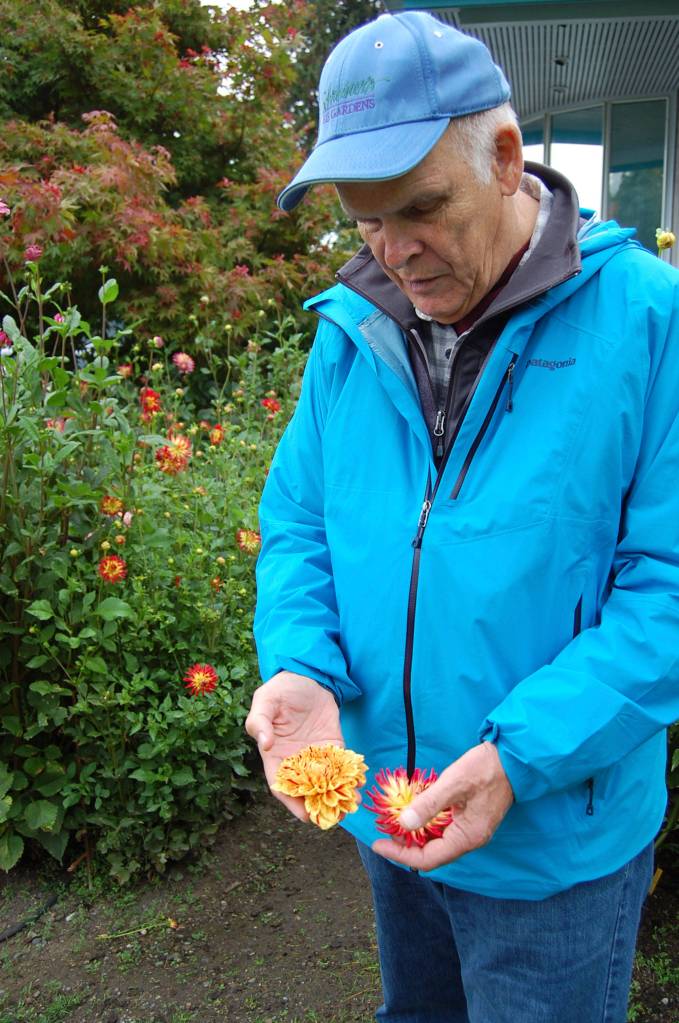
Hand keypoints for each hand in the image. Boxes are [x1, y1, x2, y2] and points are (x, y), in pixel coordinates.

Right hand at [245, 670, 343, 822]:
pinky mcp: (334, 745)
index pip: (281, 786)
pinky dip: (350, 776)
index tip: (306, 817)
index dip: (292, 802)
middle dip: (319, 805)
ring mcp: (316, 754)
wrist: (306, 675)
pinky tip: (360, 783)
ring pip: (326, 782)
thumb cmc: (281, 690)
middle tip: (336, 816)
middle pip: (306, 790)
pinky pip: (341, 765)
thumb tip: (265, 744)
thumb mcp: (264, 701)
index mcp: (275, 756)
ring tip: (352, 803)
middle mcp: (296, 760)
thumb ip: (260, 722)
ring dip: (338, 794)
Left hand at [372, 742, 513, 870]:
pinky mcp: (472, 820)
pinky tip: (414, 816)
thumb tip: (403, 823)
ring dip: (415, 838)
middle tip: (382, 835)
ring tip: (393, 827)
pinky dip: (426, 828)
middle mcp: (470, 840)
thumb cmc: (485, 768)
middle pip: (432, 855)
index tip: (378, 844)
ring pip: (438, 844)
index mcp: (467, 837)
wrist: (513, 759)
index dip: (400, 855)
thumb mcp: (453, 783)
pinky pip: (444, 832)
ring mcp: (472, 831)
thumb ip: (429, 804)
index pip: (427, 859)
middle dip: (405, 848)